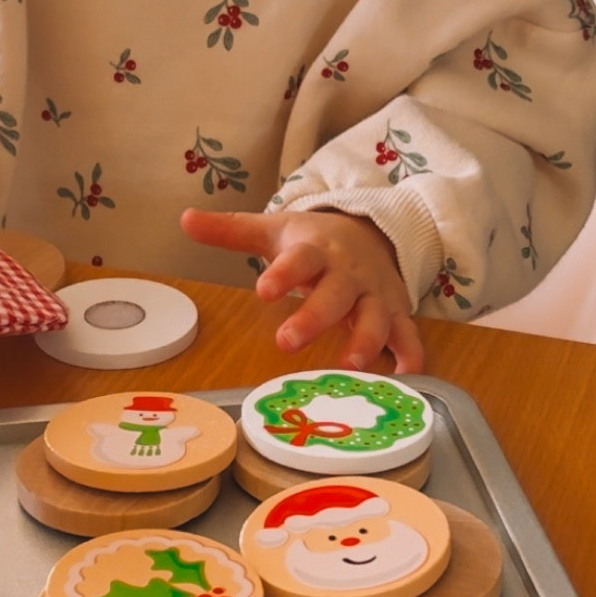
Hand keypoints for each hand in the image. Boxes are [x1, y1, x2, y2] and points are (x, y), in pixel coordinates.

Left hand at [180, 207, 423, 371]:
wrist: (371, 233)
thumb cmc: (313, 242)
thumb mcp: (273, 231)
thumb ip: (230, 232)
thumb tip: (184, 219)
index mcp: (315, 250)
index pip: (299, 259)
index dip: (283, 275)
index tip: (263, 291)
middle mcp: (347, 273)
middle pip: (334, 295)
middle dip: (314, 318)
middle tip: (286, 342)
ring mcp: (374, 294)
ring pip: (374, 318)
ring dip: (365, 341)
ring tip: (349, 366)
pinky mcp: (395, 313)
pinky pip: (408, 335)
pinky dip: (410, 355)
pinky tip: (406, 378)